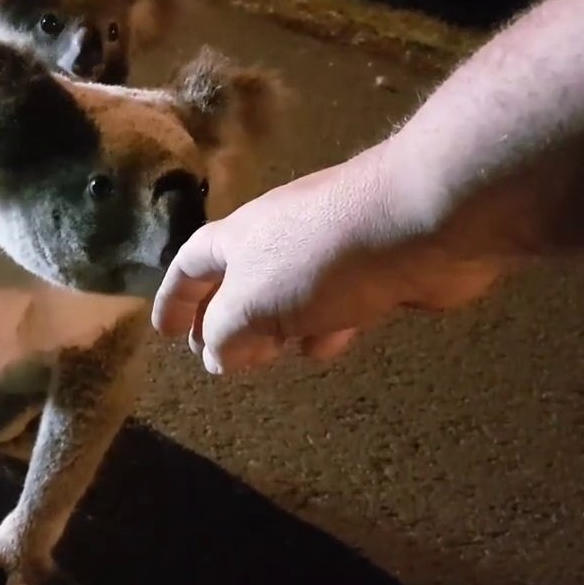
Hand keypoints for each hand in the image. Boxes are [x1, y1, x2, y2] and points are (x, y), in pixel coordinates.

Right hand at [151, 145, 504, 373]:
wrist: (419, 224)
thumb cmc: (319, 259)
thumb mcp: (251, 303)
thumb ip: (224, 334)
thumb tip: (214, 358)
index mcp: (239, 238)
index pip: (190, 265)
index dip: (174, 299)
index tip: (164, 334)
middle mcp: (278, 239)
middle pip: (238, 282)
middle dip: (224, 320)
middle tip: (215, 358)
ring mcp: (328, 253)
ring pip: (288, 298)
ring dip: (275, 329)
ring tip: (268, 360)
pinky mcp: (373, 270)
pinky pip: (335, 305)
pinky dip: (324, 328)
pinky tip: (328, 346)